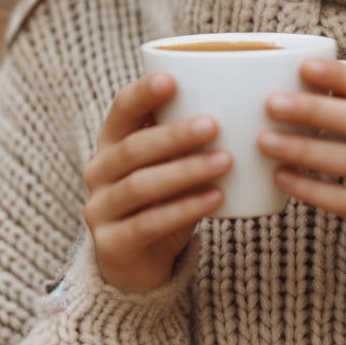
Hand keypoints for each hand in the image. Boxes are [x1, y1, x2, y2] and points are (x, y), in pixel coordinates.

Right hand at [82, 73, 231, 291]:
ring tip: (225, 161)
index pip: (122, 109)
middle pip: (133, 147)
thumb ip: (191, 139)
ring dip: (185, 171)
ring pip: (141, 184)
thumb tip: (246, 103)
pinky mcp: (111, 245)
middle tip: (214, 124)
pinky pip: (148, 223)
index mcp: (111, 142)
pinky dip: (185, 209)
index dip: (143, 93)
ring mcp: (100, 209)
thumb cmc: (165, 199)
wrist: (139, 264)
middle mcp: (98, 171)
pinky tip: (217, 199)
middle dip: (174, 135)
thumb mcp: (172, 164)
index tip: (173, 80)